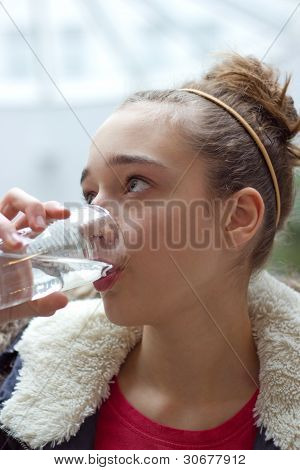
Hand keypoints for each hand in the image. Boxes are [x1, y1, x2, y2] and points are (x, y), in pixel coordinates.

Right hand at [0, 187, 69, 322]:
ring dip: (7, 225)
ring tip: (18, 245)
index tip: (65, 215)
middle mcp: (3, 228)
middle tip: (41, 227)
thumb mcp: (19, 304)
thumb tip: (62, 301)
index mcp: (20, 235)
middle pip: (17, 199)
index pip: (38, 212)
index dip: (50, 207)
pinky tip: (4, 245)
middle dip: (32, 206)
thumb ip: (40, 303)